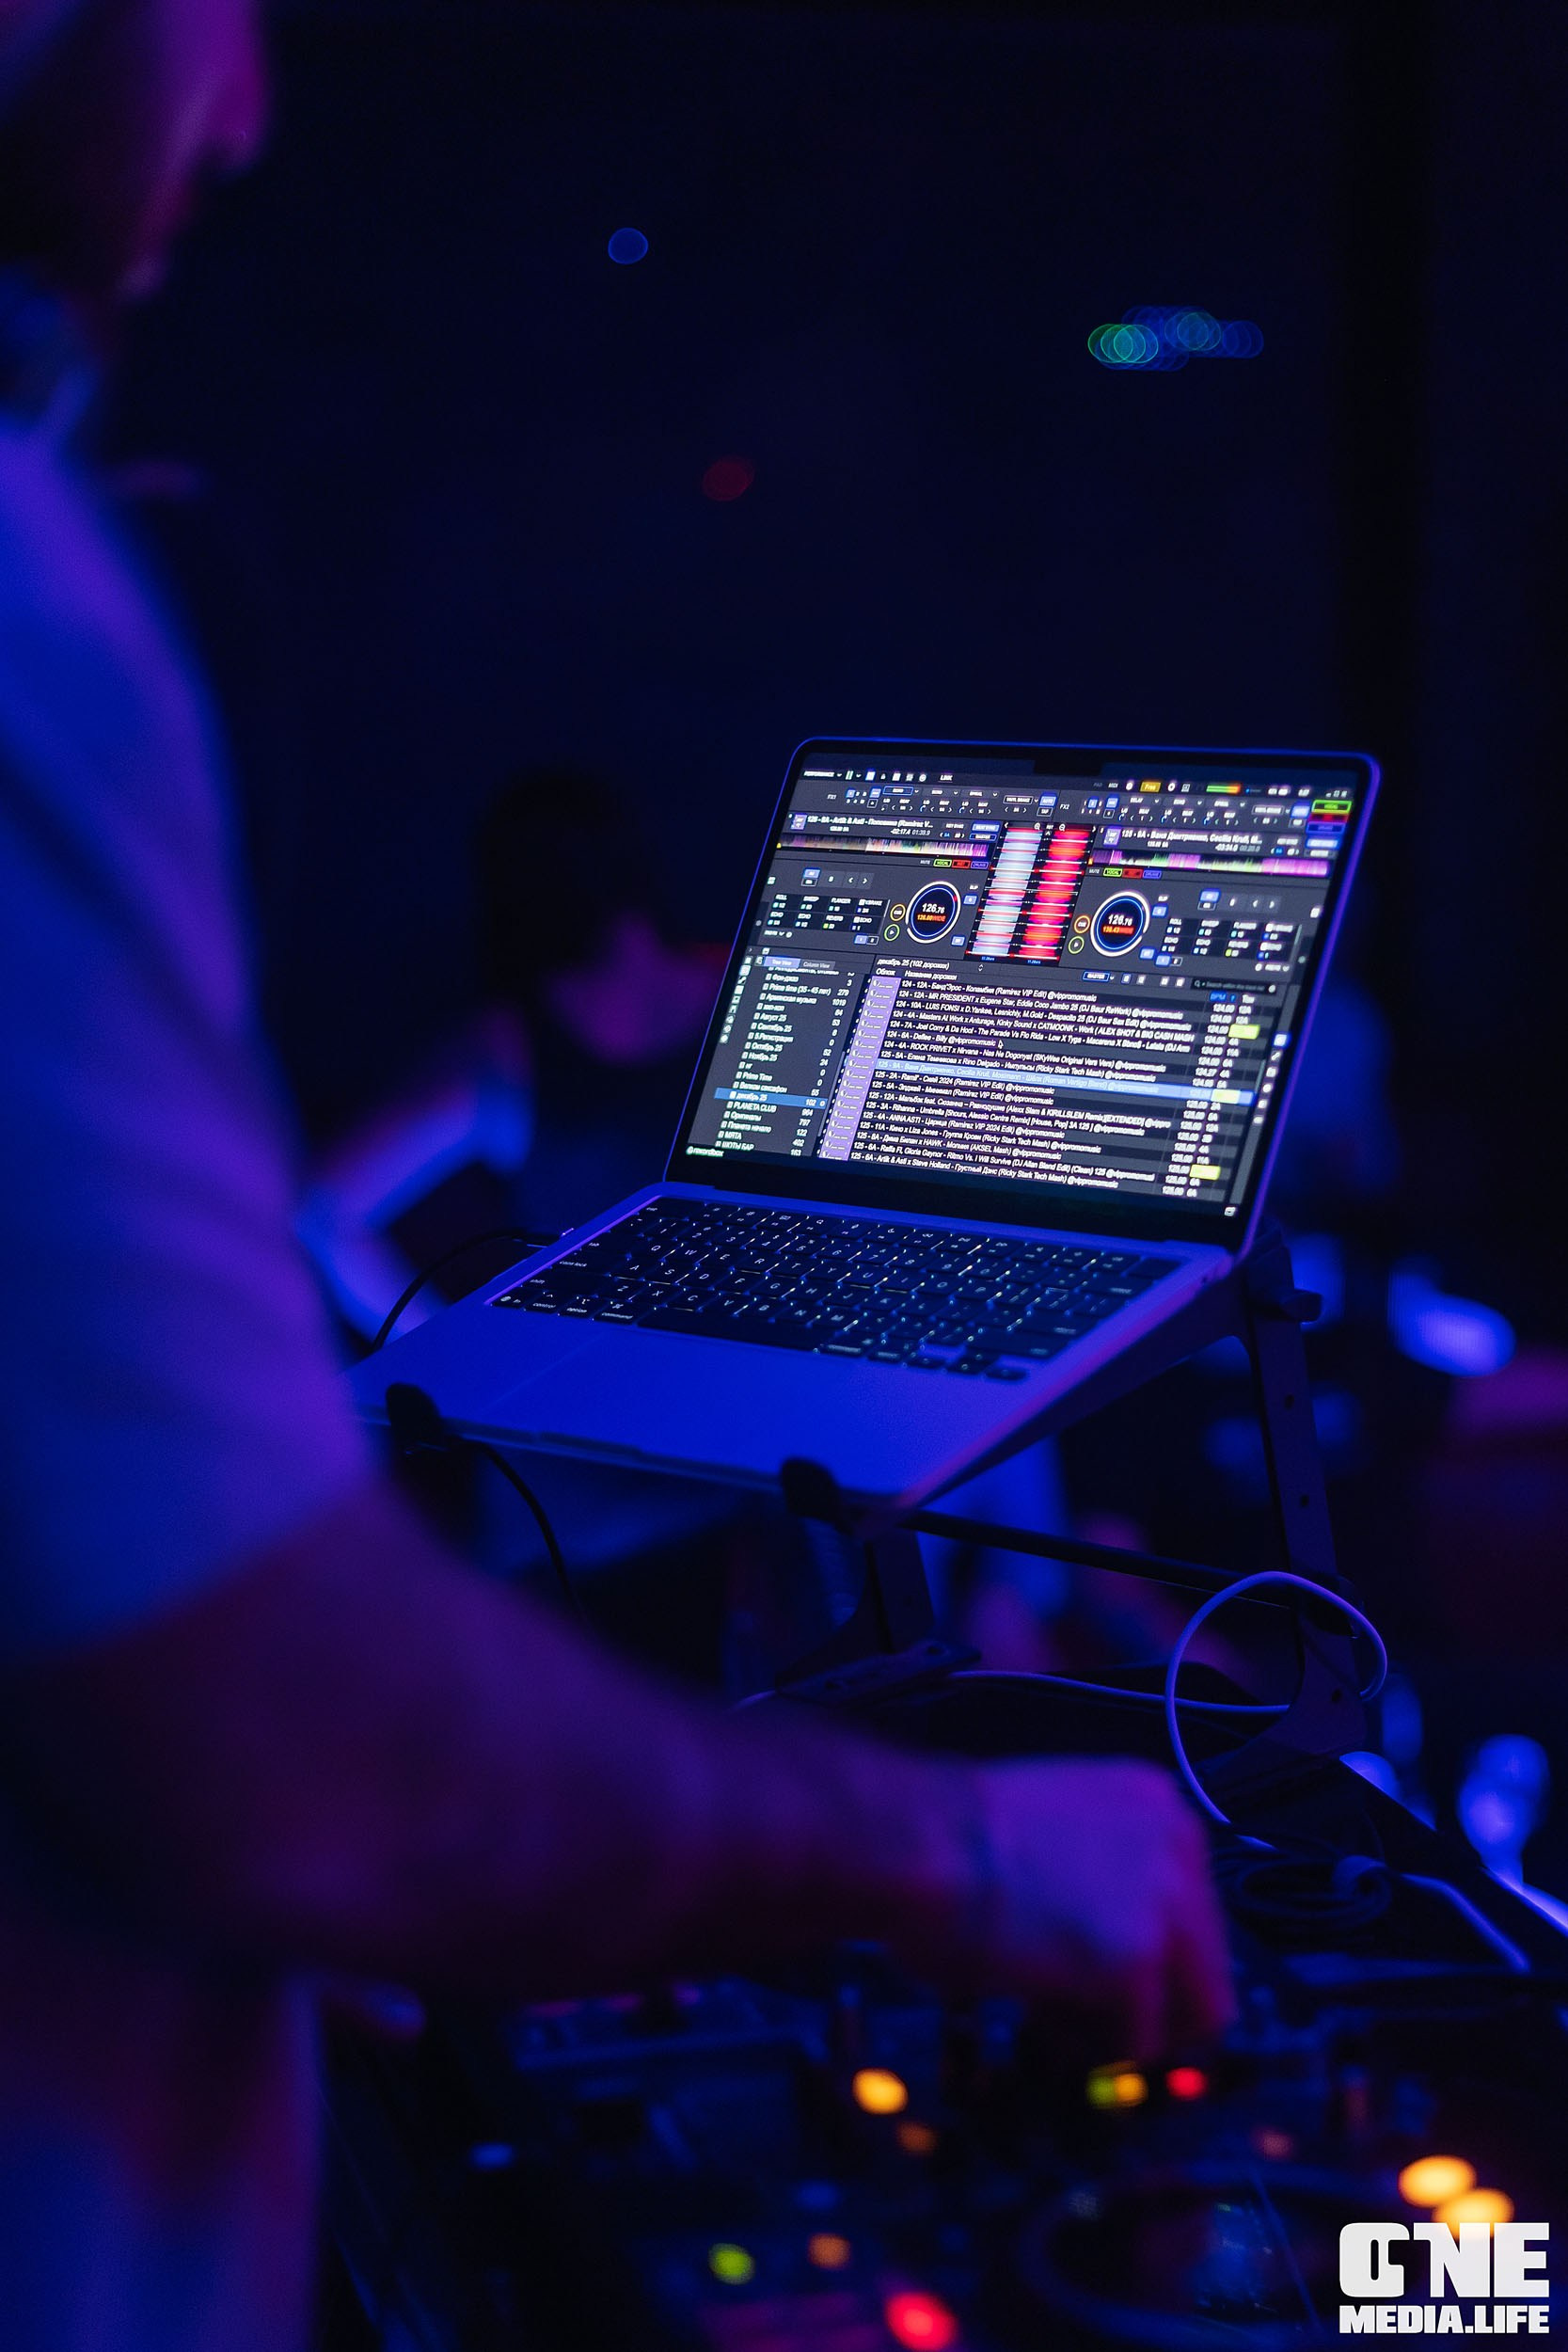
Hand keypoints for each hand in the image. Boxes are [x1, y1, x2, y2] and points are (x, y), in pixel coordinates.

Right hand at [911, 1758, 1233, 2057]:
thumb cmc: (951, 1837)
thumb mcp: (1056, 1831)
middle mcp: (1179, 1846)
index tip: (1109, 1982)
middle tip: (1088, 2013)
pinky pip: (1136, 2042)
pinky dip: (1089, 2046)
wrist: (915, 1843)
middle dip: (1151, 2006)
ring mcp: (1165, 1903)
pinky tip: (1038, 2009)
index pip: (1199, 1916)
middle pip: (1208, 1972)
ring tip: (1058, 2009)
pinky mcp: (1137, 1959)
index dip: (1154, 1963)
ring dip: (1127, 2029)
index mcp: (1160, 1807)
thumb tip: (1116, 1943)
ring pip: (1190, 2016)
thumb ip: (1106, 1875)